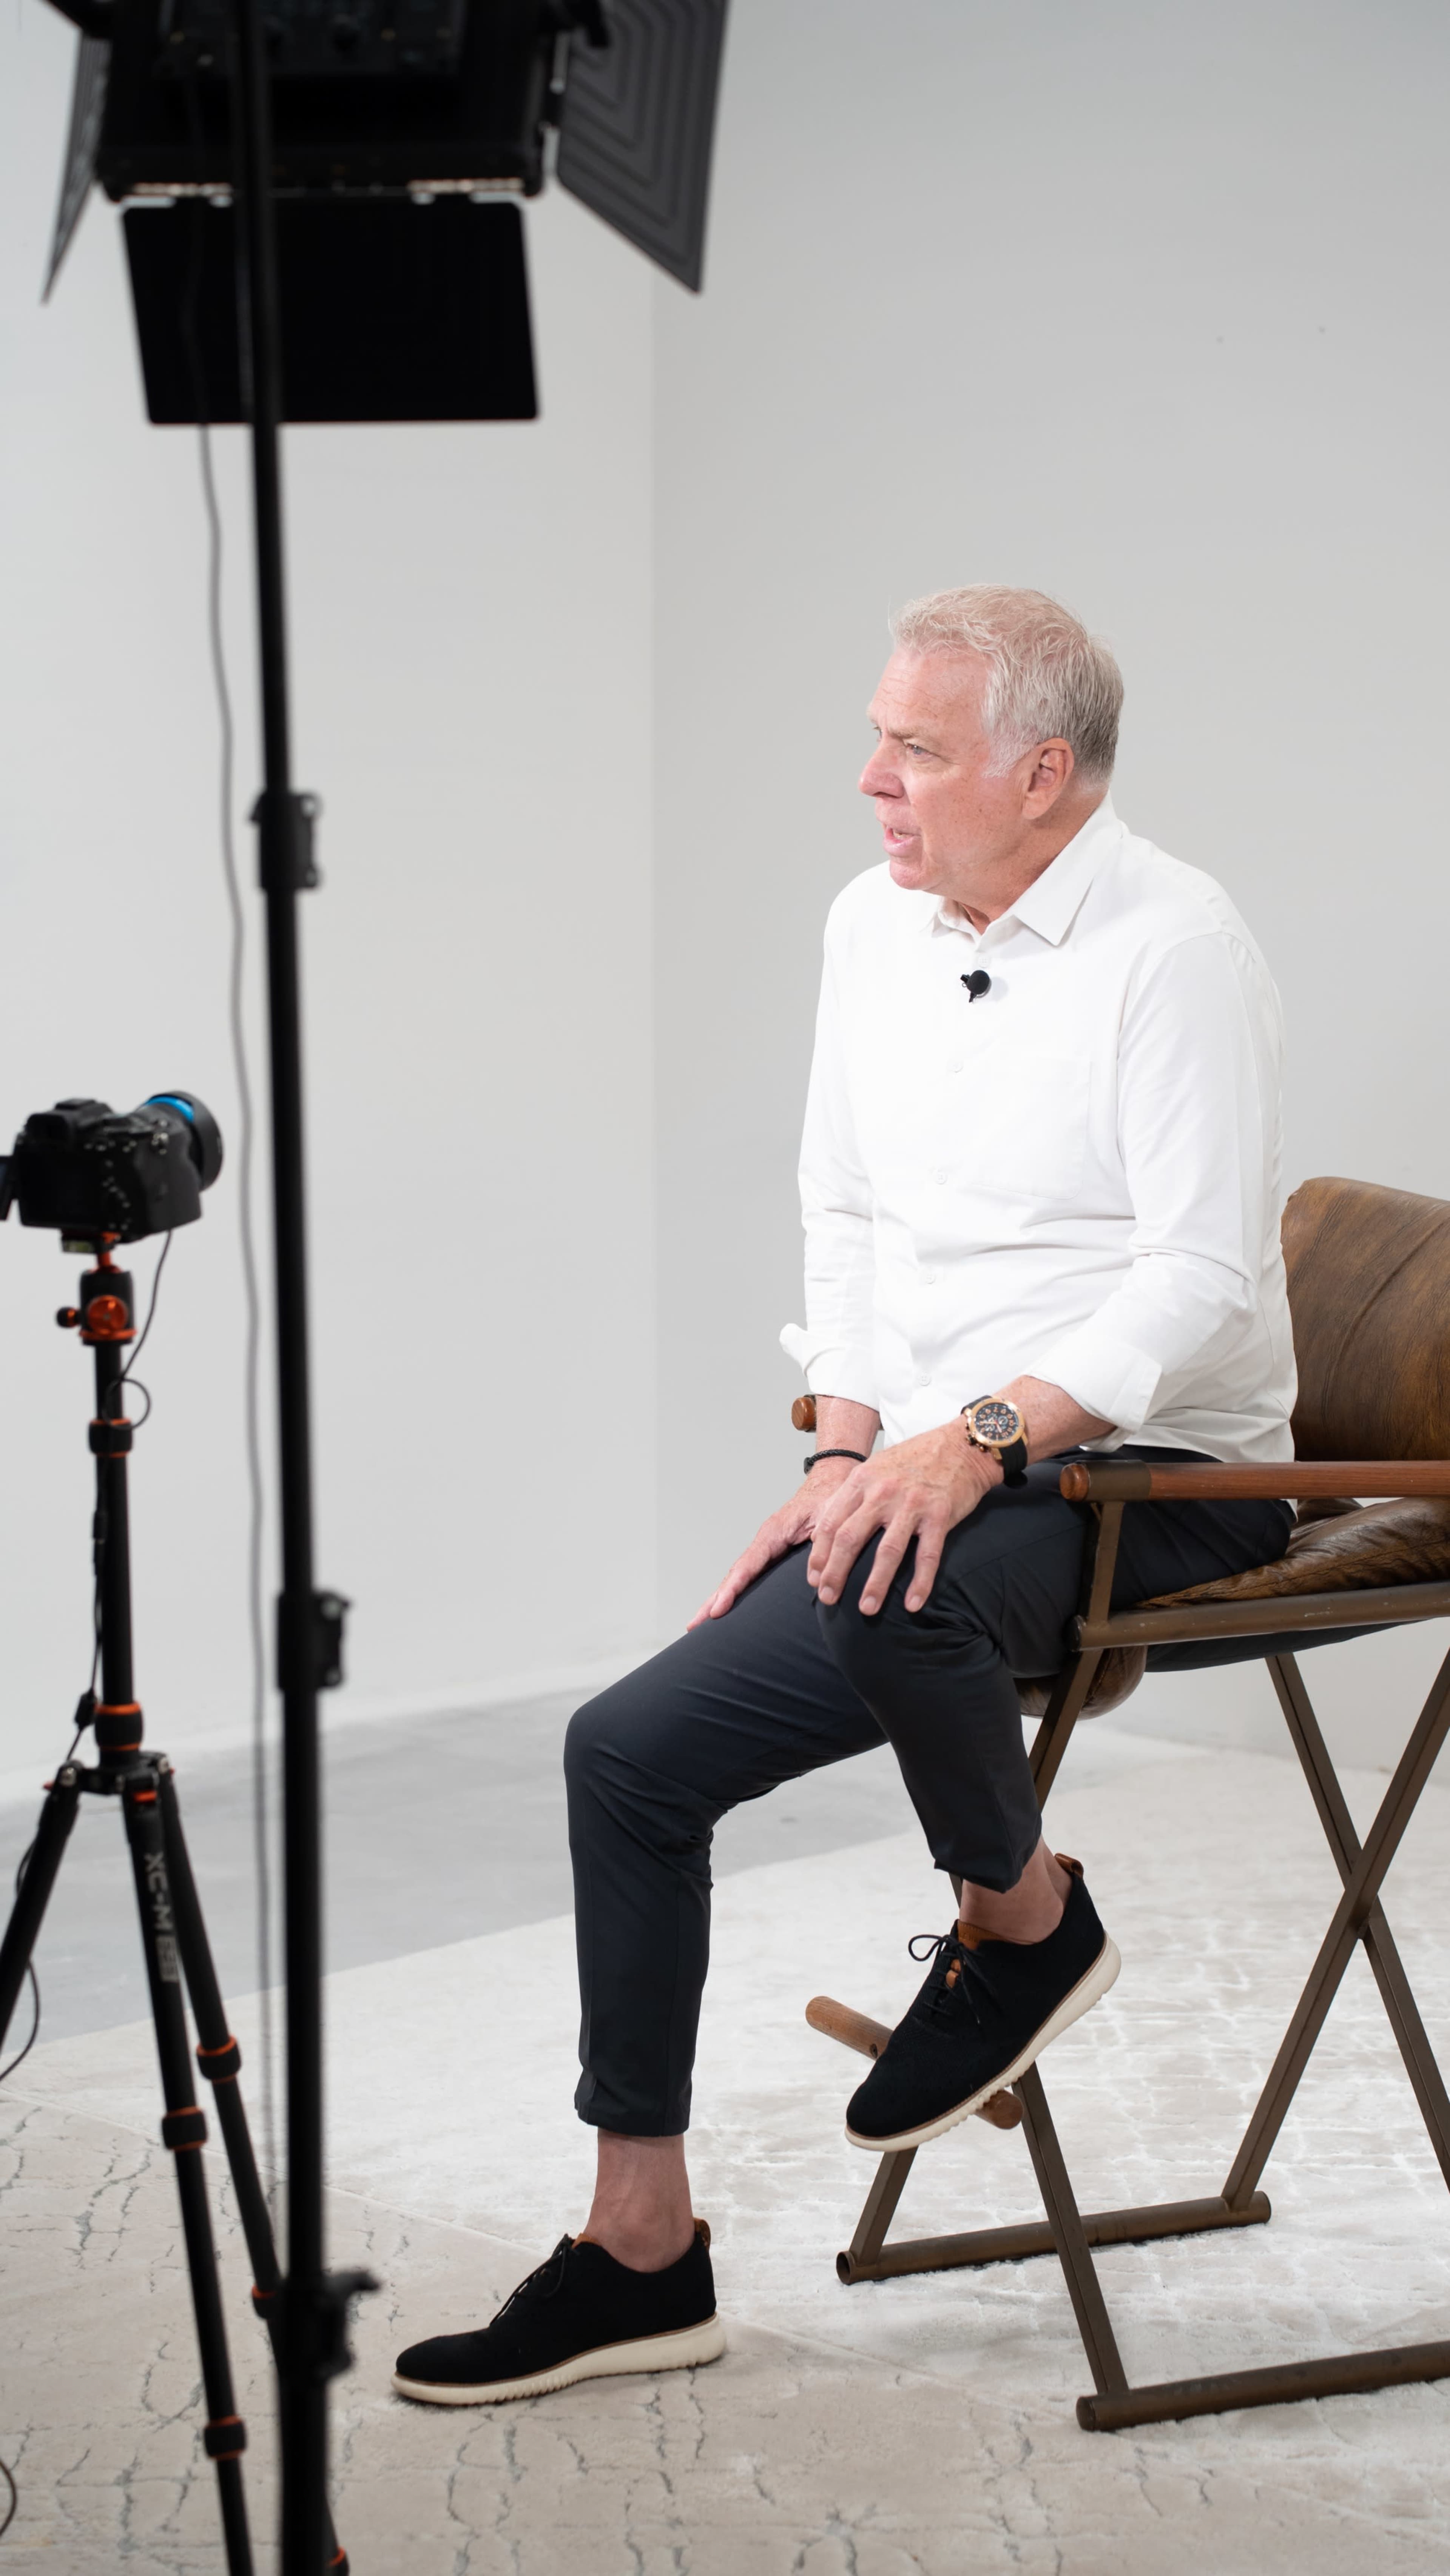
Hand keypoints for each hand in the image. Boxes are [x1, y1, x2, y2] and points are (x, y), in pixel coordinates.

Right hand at [688, 1458, 860, 1625]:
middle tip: (694, 1625)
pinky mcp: (773, 1553)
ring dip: (719, 1598)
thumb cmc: (832, 1497)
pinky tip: (728, 1606)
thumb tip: (819, 1577)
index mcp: (774, 1533)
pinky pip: (749, 1574)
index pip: (747, 1566)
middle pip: (734, 1574)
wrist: (832, 1482)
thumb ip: (825, 1544)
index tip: (717, 1610)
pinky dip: (735, 1590)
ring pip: (738, 1576)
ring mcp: (767, 1548)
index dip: (732, 1589)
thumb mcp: (831, 1518)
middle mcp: (765, 1542)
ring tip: (701, 1623)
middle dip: (713, 1600)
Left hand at [807, 1424, 999, 1614]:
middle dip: (835, 1573)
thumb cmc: (915, 1459)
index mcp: (862, 1480)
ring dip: (875, 1584)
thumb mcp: (875, 1468)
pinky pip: (928, 1555)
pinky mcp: (940, 1515)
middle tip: (827, 1599)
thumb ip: (850, 1497)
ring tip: (866, 1609)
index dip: (819, 1554)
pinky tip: (912, 1604)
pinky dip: (920, 1583)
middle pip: (850, 1538)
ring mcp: (912, 1504)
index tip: (813, 1579)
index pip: (832, 1523)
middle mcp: (883, 1492)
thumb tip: (823, 1532)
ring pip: (887, 1551)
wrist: (962, 1445)